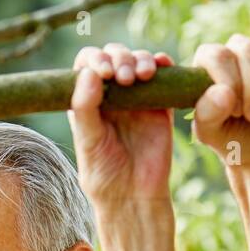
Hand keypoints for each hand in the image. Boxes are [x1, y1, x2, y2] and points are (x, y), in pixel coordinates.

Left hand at [69, 43, 176, 207]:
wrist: (134, 195)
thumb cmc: (104, 174)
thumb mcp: (88, 142)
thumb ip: (84, 109)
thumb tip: (89, 73)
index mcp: (88, 100)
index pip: (87, 64)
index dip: (95, 59)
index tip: (103, 72)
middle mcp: (112, 94)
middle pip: (115, 55)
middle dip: (120, 57)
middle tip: (124, 77)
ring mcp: (137, 97)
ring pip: (139, 61)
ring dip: (140, 59)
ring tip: (142, 76)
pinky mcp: (161, 104)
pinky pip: (165, 76)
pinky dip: (164, 64)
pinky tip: (161, 66)